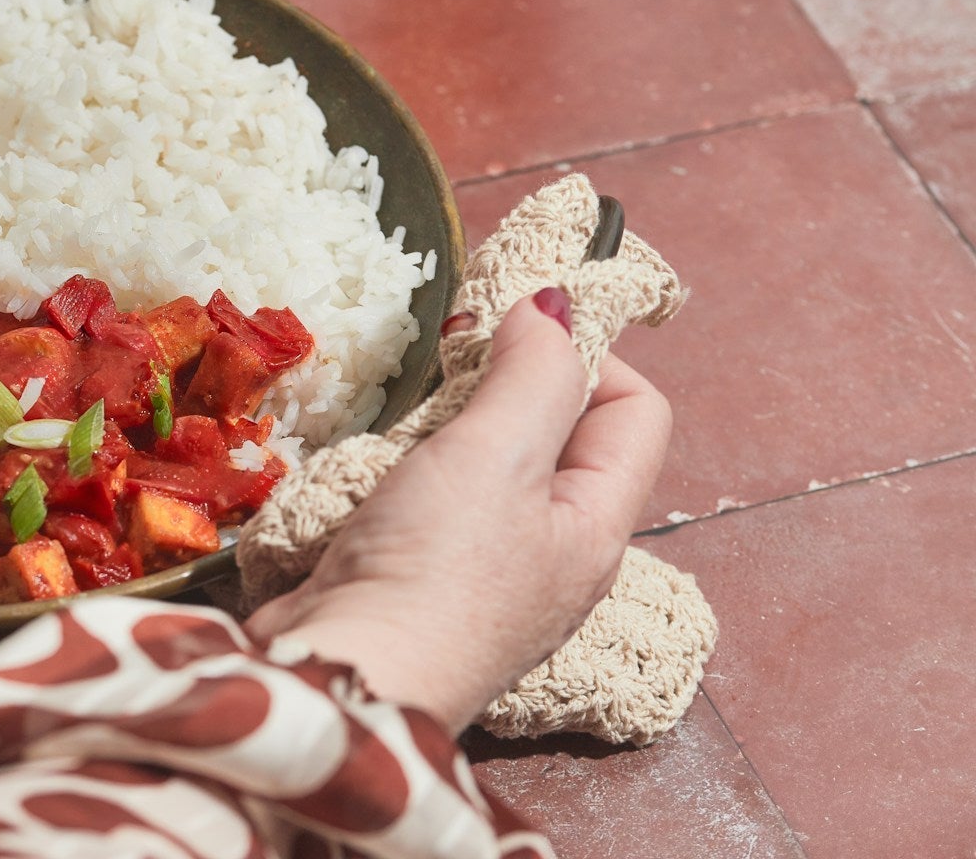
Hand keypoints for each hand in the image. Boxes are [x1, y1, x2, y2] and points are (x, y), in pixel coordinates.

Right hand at [244, 289, 672, 732]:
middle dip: (499, 388)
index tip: (508, 334)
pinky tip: (368, 473)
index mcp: (596, 525)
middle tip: (445, 370)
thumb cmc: (434, 573)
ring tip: (401, 426)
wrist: (346, 679)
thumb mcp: (495, 456)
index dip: (585, 355)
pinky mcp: (420, 584)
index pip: (636, 408)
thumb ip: (533, 374)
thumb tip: (555, 304)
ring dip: (439, 432)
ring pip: (482, 465)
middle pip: (554, 433)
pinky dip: (397, 474)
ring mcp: (486, 573)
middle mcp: (554, 553)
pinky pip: (424, 503)